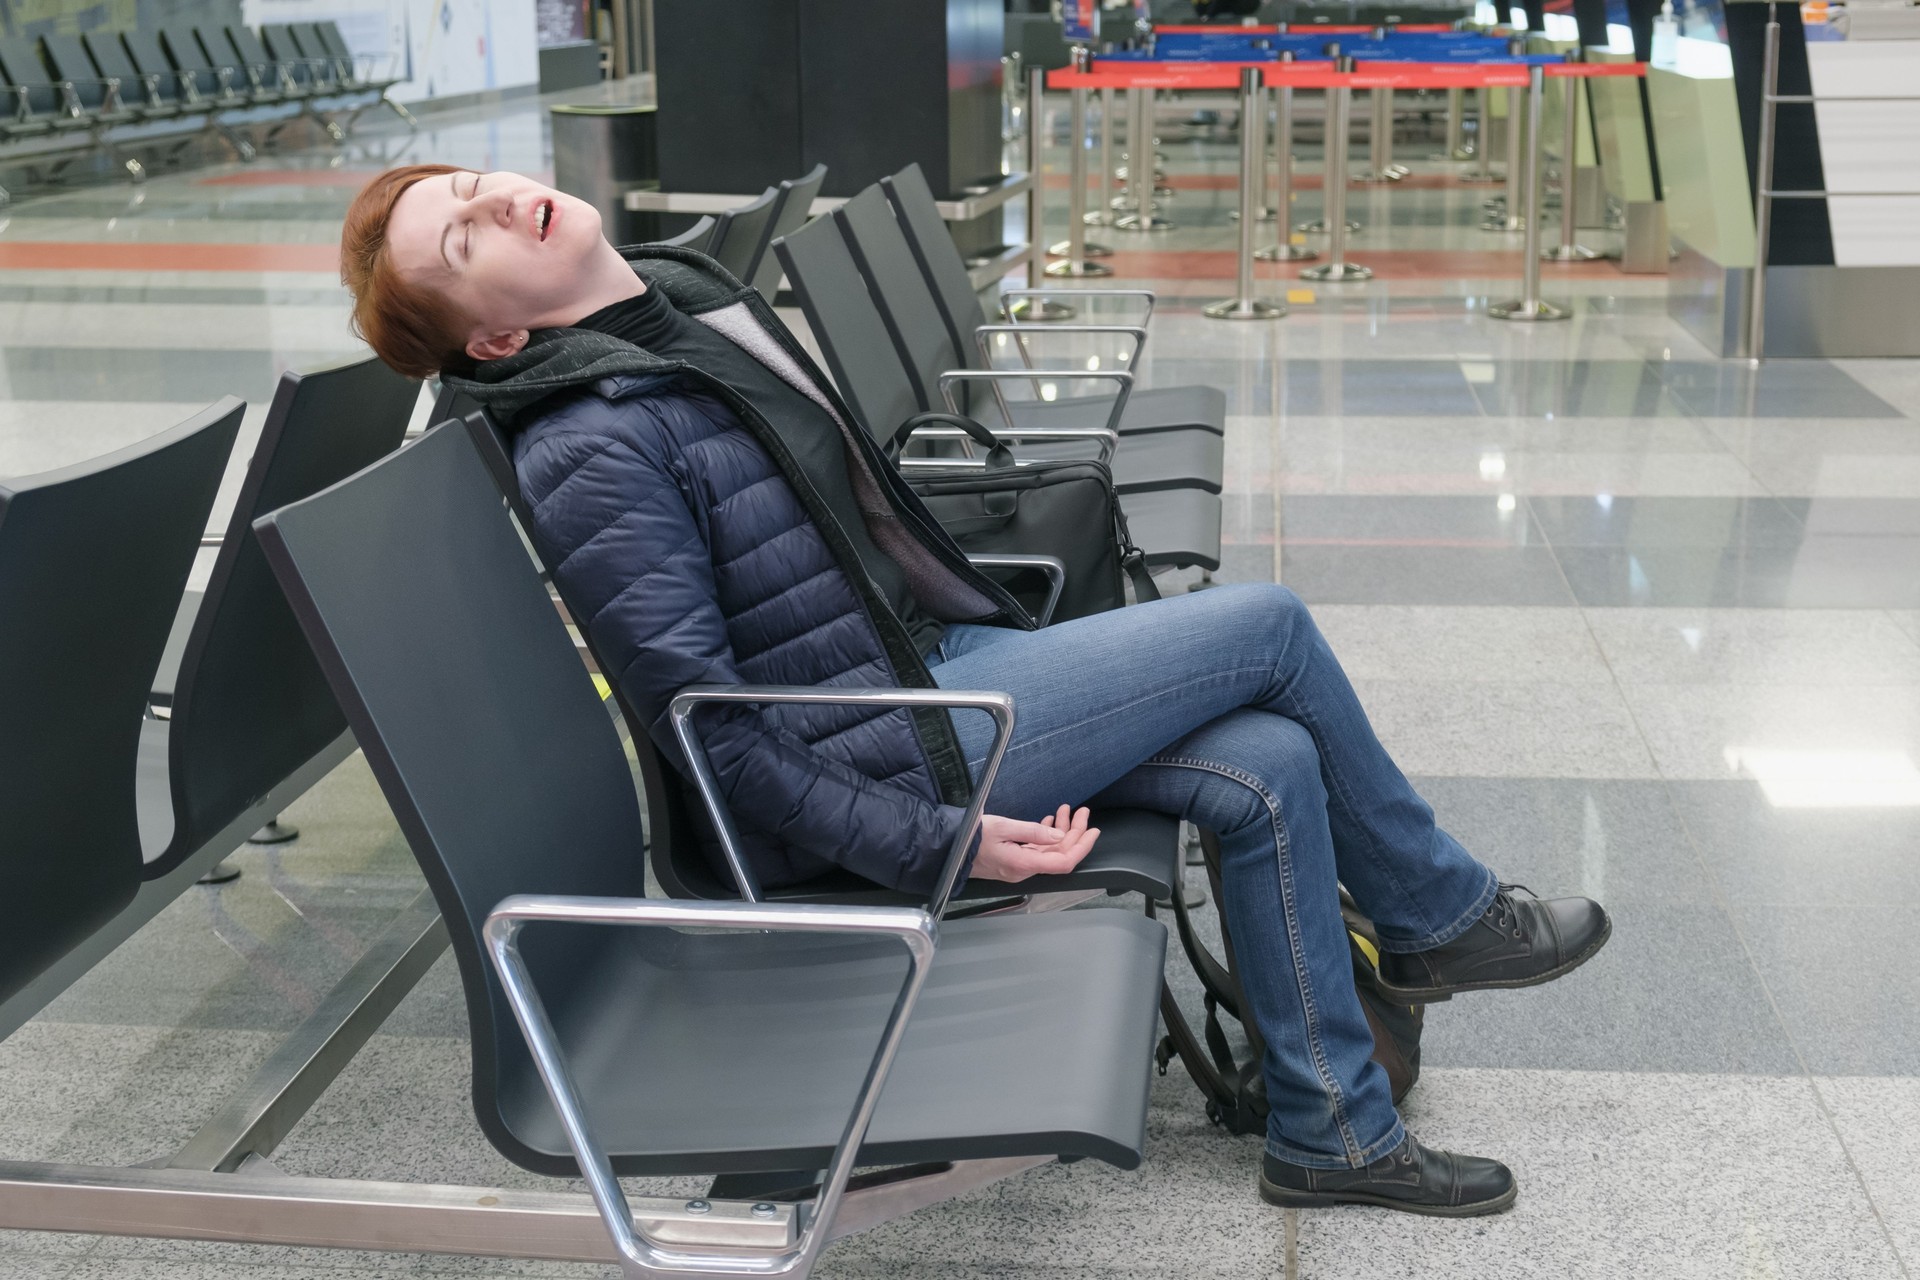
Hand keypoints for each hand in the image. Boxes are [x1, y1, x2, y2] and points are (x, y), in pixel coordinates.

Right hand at [970, 805, 1100, 883]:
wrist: (947, 848)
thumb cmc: (970, 837)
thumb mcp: (1004, 827)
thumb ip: (1034, 831)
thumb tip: (1059, 835)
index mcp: (1024, 864)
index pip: (1064, 861)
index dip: (1083, 847)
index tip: (1093, 830)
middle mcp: (1024, 869)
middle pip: (1060, 855)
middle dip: (1074, 833)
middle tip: (1081, 812)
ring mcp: (1019, 867)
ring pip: (1050, 851)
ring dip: (1061, 832)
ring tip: (1065, 812)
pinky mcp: (1013, 861)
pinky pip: (1038, 851)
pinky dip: (1047, 836)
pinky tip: (1049, 822)